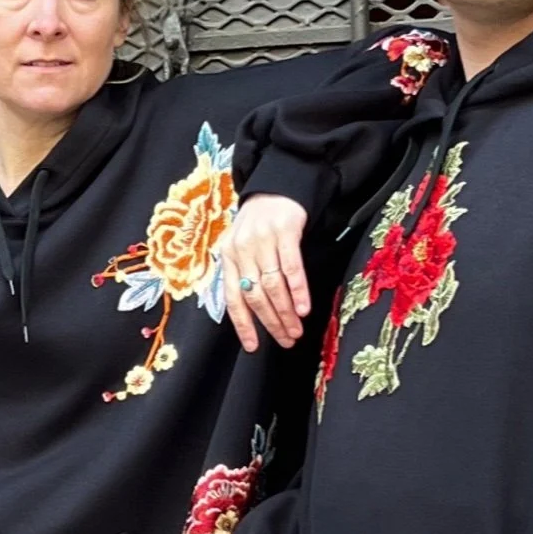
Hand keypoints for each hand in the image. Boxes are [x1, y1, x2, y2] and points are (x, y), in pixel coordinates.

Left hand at [220, 195, 310, 351]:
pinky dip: (298, 290)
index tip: (253, 347)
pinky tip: (304, 307)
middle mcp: (242, 250)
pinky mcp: (285, 231)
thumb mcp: (242, 247)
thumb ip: (244, 274)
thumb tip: (255, 312)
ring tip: (296, 330)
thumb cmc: (259, 223)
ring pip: (273, 286)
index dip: (243, 324)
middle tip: (286, 340)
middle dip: (271, 323)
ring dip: (286, 312)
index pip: (233, 298)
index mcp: (229, 257)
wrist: (275, 187)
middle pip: (256, 296)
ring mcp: (263, 240)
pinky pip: (291, 267)